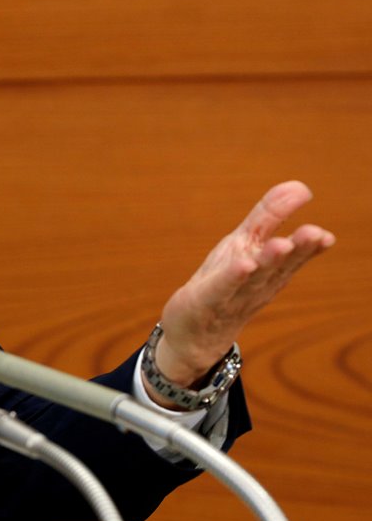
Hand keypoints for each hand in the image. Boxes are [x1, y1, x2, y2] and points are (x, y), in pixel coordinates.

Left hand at [152, 181, 334, 396]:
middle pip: (279, 265)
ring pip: (254, 276)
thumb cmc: (225, 284)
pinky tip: (243, 264)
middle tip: (315, 233)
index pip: (292, 255)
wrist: (195, 334)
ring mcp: (233, 294)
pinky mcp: (205, 300)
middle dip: (297, 250)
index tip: (324, 234)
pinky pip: (221, 288)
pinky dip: (232, 276)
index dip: (308, 245)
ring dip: (268, 260)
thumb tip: (299, 186)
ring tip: (281, 244)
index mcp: (269, 269)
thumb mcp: (245, 244)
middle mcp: (257, 283)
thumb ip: (269, 217)